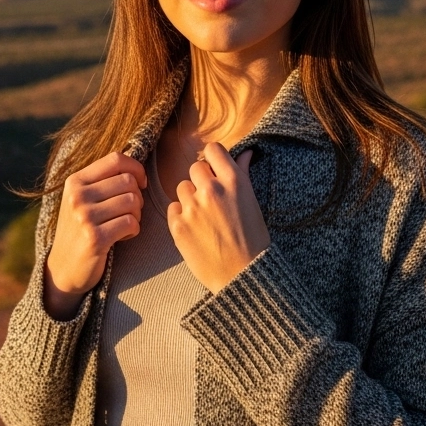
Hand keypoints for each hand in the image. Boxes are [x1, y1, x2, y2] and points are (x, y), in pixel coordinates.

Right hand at [44, 151, 146, 318]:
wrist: (64, 268)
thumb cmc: (81, 229)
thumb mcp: (82, 199)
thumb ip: (102, 180)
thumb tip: (136, 167)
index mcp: (75, 181)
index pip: (115, 159)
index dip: (136, 168)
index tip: (141, 183)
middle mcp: (77, 196)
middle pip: (128, 181)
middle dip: (137, 197)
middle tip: (130, 212)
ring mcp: (84, 217)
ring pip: (132, 201)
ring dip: (136, 215)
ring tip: (125, 224)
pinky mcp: (95, 238)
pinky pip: (130, 222)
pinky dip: (133, 230)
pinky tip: (122, 237)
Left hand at [167, 143, 269, 292]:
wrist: (243, 275)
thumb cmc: (253, 239)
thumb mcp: (252, 202)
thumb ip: (243, 173)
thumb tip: (246, 152)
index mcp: (234, 181)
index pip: (213, 150)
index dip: (213, 160)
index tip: (215, 171)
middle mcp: (212, 190)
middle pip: (195, 168)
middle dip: (202, 180)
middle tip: (211, 200)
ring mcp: (193, 208)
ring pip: (182, 188)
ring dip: (190, 198)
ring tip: (205, 218)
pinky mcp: (178, 225)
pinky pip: (173, 208)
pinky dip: (181, 216)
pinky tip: (195, 229)